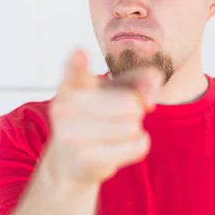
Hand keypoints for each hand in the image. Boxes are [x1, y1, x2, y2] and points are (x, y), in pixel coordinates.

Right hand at [41, 48, 163, 187]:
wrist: (72, 161)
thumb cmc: (101, 115)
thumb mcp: (120, 89)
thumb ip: (143, 80)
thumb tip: (149, 102)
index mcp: (71, 83)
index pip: (74, 69)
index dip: (78, 61)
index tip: (79, 53)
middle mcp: (65, 106)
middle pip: (130, 103)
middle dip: (135, 110)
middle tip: (117, 117)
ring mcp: (71, 134)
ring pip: (133, 126)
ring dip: (134, 129)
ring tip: (114, 133)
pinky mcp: (85, 159)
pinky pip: (137, 147)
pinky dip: (139, 145)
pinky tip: (122, 146)